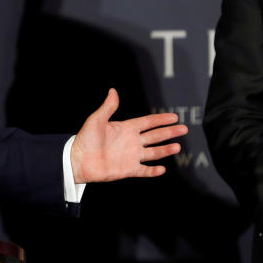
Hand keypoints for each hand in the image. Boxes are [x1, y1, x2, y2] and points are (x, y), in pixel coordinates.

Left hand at [70, 88, 184, 182]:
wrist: (78, 160)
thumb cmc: (85, 139)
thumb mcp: (96, 120)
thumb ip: (108, 107)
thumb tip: (113, 91)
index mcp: (126, 129)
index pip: (148, 122)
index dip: (160, 119)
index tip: (174, 117)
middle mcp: (131, 142)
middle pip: (155, 136)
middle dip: (169, 132)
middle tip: (184, 129)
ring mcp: (131, 156)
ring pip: (153, 153)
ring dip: (165, 150)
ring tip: (178, 146)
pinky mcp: (128, 170)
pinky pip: (144, 170)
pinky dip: (153, 171)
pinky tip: (162, 169)